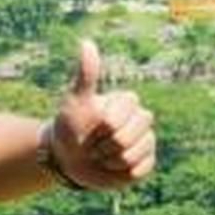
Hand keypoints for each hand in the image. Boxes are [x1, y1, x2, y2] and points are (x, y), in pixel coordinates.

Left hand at [49, 38, 155, 189]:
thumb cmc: (71, 126)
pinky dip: (123, 172)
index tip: (93, 124)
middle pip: (130, 136)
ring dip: (111, 159)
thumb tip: (86, 42)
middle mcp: (140, 120)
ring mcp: (145, 141)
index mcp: (127, 102)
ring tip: (101, 155)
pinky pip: (142, 168)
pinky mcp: (146, 162)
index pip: (121, 116)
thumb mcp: (76, 100)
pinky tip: (113, 167)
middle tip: (94, 143)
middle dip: (106, 144)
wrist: (68, 158)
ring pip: (136, 153)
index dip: (103, 125)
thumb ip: (86, 74)